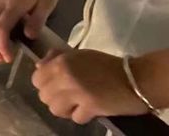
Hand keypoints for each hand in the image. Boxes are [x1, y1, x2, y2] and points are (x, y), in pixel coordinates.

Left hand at [32, 50, 146, 123]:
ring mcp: (78, 93)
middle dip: (53, 98)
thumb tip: (39, 65)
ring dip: (64, 109)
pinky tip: (88, 109)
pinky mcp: (91, 108)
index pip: (37, 79)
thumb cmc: (106, 65)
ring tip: (75, 104)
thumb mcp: (79, 55)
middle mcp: (66, 77)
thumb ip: (57, 59)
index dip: (44, 84)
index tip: (53, 85)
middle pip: (44, 96)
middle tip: (66, 96)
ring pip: (55, 109)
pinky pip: (75, 117)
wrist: (134, 78)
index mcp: (62, 63)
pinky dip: (81, 115)